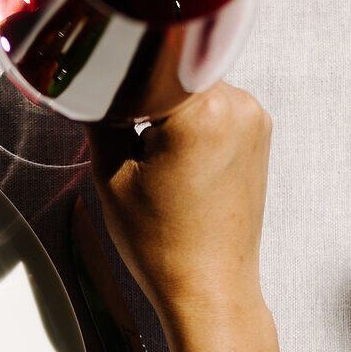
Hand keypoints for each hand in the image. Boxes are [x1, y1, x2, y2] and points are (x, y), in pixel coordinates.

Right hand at [88, 82, 271, 327]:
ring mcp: (254, 120)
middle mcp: (238, 107)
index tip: (102, 93)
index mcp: (202, 112)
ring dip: (169, 108)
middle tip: (122, 131)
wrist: (208, 287)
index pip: (149, 64)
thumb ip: (100, 122)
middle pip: (174, 72)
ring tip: (151, 153)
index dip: (119, 76)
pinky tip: (174, 159)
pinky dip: (190, 122)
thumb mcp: (112, 179)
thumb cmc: (166, 247)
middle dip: (145, 94)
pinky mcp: (258, 135)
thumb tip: (92, 92)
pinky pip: (215, 107)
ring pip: (194, 88)